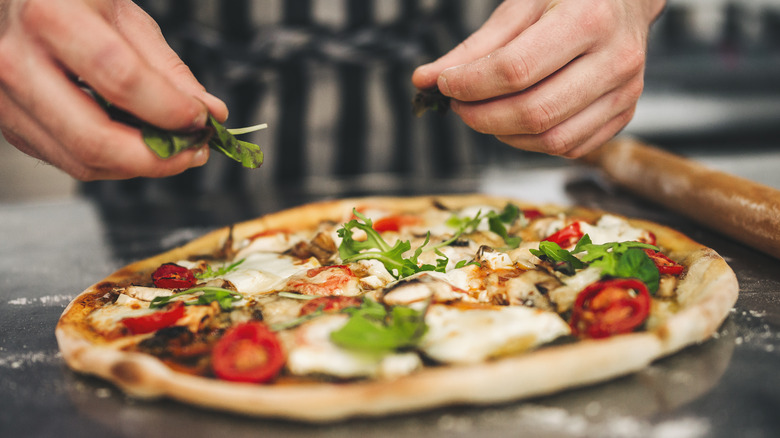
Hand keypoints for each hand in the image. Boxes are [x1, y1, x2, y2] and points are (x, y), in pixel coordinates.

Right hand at [0, 0, 227, 180]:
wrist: (17, 4)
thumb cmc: (65, 0)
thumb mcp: (122, 14)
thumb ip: (167, 66)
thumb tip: (209, 110)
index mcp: (51, 18)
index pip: (120, 80)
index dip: (169, 108)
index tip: (200, 118)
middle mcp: (18, 63)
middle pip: (95, 139)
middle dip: (157, 157)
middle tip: (193, 151)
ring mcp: (8, 101)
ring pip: (83, 162)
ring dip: (141, 167)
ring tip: (175, 151)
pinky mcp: (12, 126)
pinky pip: (70, 162)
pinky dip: (115, 164)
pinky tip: (138, 147)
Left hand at [412, 0, 665, 157]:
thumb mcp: (522, 4)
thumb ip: (475, 46)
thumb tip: (425, 80)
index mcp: (589, 18)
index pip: (516, 69)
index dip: (470, 84)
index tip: (445, 84)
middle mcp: (615, 59)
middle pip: (534, 111)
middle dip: (482, 116)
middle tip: (459, 104)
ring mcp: (625, 92)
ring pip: (551, 139)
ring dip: (503, 134)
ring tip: (483, 112)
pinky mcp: (623, 115)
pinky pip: (569, 147)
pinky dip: (530, 143)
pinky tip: (514, 122)